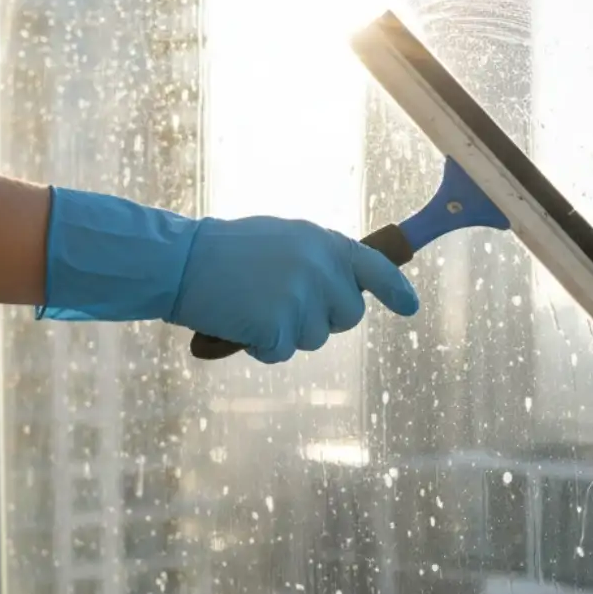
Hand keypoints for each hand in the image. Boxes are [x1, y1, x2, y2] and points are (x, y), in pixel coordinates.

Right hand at [171, 216, 418, 361]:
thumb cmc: (226, 252)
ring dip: (286, 333)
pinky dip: (261, 347)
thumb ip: (317, 260)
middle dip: (322, 319)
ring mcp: (301, 298)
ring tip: (253, 306)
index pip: (375, 269)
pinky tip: (240, 322)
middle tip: (283, 304)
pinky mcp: (279, 326)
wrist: (181, 261)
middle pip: (348, 317)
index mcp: (324, 242)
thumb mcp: (283, 240)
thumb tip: (344, 289)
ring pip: (314, 339)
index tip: (410, 308)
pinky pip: (282, 353)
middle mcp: (320, 268)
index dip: (396, 291)